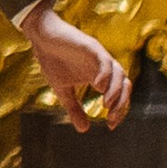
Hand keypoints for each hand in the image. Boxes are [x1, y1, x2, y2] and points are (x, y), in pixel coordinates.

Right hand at [20, 2, 128, 131]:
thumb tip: (84, 130)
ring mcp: (99, 56)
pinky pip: (106, 61)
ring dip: (116, 91)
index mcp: (100, 76)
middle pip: (125, 85)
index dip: (118, 110)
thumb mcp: (63, 91)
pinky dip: (106, 75)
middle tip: (111, 118)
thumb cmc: (52, 60)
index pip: (119, 95)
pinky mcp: (92, 47)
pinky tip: (98, 86)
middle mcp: (103, 67)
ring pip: (120, 73)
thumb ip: (75, 108)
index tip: (110, 124)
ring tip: (106, 105)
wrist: (41, 38)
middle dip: (121, 103)